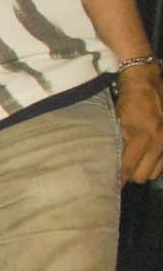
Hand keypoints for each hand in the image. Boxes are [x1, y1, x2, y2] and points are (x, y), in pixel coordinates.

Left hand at [116, 64, 162, 184]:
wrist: (147, 83)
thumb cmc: (128, 103)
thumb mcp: (118, 123)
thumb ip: (118, 144)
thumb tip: (112, 165)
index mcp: (142, 137)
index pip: (129, 168)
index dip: (120, 179)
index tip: (112, 187)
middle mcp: (159, 142)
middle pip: (145, 175)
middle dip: (132, 176)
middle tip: (123, 174)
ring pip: (157, 172)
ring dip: (146, 171)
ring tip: (136, 166)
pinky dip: (157, 164)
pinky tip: (148, 160)